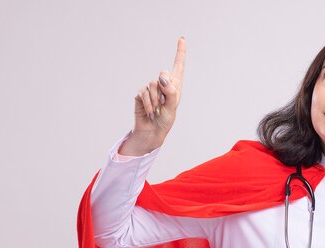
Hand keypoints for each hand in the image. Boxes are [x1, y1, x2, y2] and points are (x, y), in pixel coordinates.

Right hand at [119, 37, 185, 155]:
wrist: (152, 132)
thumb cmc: (165, 120)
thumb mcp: (172, 107)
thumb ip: (171, 91)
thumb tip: (162, 77)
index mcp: (175, 86)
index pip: (178, 66)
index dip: (180, 52)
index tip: (182, 38)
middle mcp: (164, 85)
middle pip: (163, 73)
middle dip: (164, 88)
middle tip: (164, 104)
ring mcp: (152, 89)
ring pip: (153, 84)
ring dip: (156, 100)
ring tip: (157, 111)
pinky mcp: (141, 94)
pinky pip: (144, 93)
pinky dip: (148, 104)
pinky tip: (151, 112)